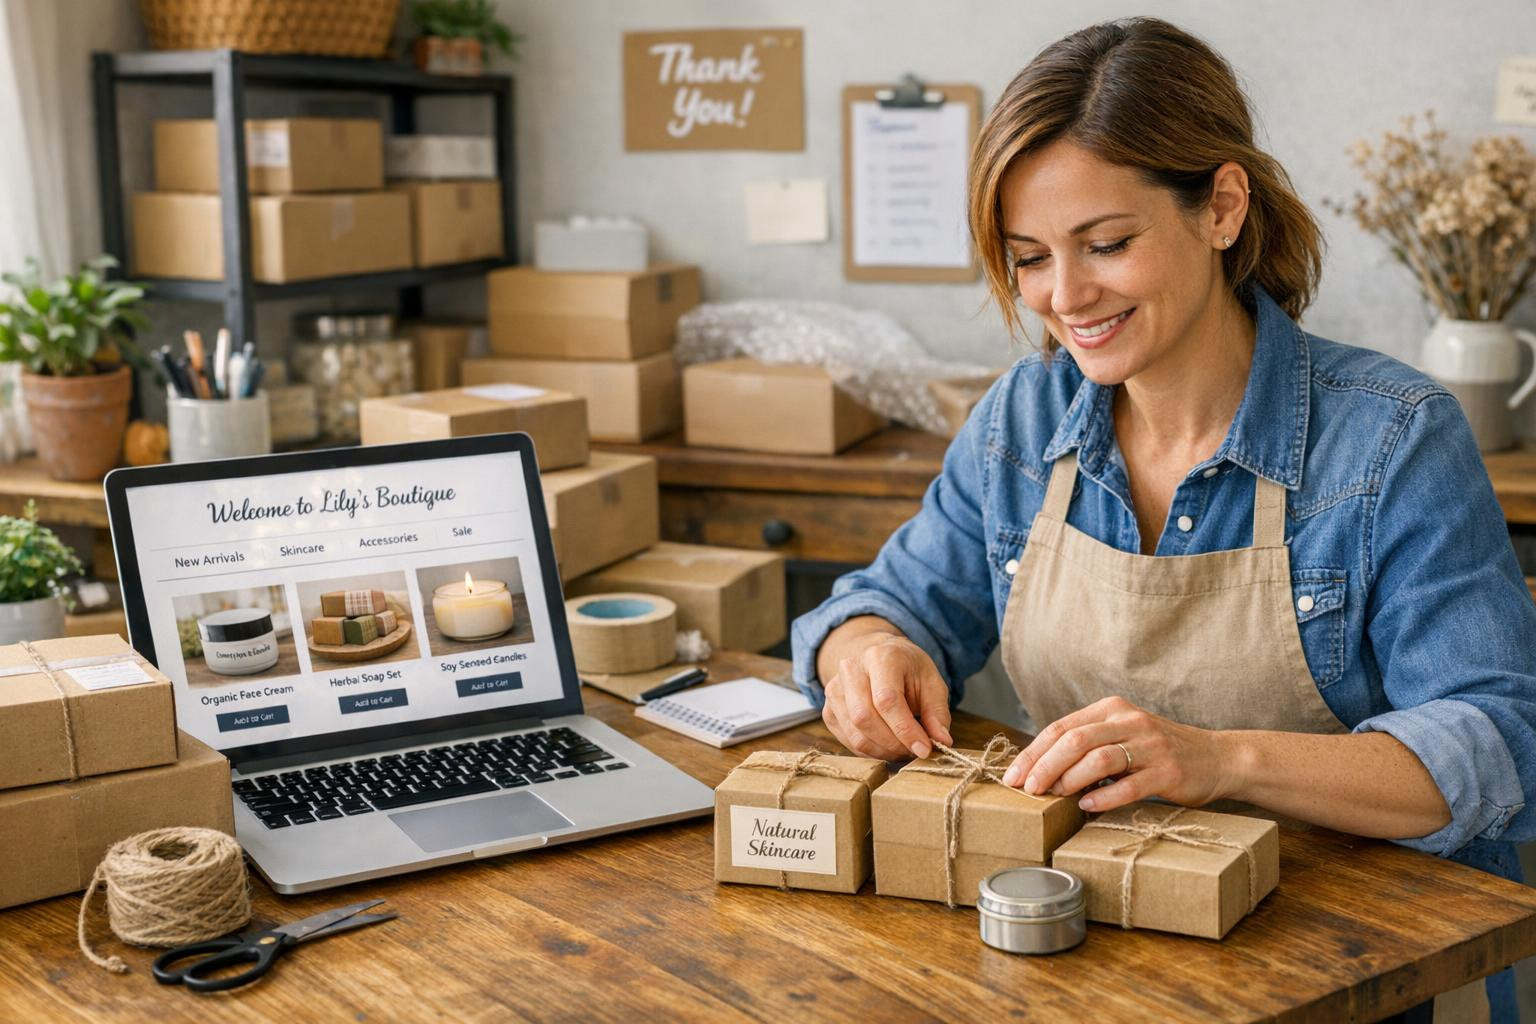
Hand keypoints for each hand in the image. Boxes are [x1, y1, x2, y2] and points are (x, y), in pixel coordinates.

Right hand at [821, 632, 952, 759]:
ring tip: (904, 749)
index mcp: (879, 657)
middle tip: (915, 751)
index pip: (886, 700)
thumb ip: (937, 712)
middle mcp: (850, 670)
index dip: (905, 730)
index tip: (925, 749)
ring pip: (855, 734)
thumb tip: (942, 741)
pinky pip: (847, 741)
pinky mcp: (828, 710)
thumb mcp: (931, 681)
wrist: (876, 655)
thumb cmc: (906, 669)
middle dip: (894, 744)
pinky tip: (887, 746)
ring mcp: (834, 691)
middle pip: (865, 718)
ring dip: (883, 751)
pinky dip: (870, 751)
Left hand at [999, 696, 1237, 812]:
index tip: (1011, 776)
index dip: (1032, 752)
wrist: (1217, 758)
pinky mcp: (1168, 772)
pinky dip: (1103, 797)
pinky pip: (1129, 785)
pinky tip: (1087, 806)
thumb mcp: (1121, 736)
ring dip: (1070, 779)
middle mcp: (1129, 721)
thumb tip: (1039, 770)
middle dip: (1044, 766)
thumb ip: (1087, 745)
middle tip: (1027, 790)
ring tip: (1055, 796)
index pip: (1061, 727)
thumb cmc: (1158, 752)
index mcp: (1111, 709)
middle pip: (1075, 740)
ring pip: (1099, 758)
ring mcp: (1150, 746)